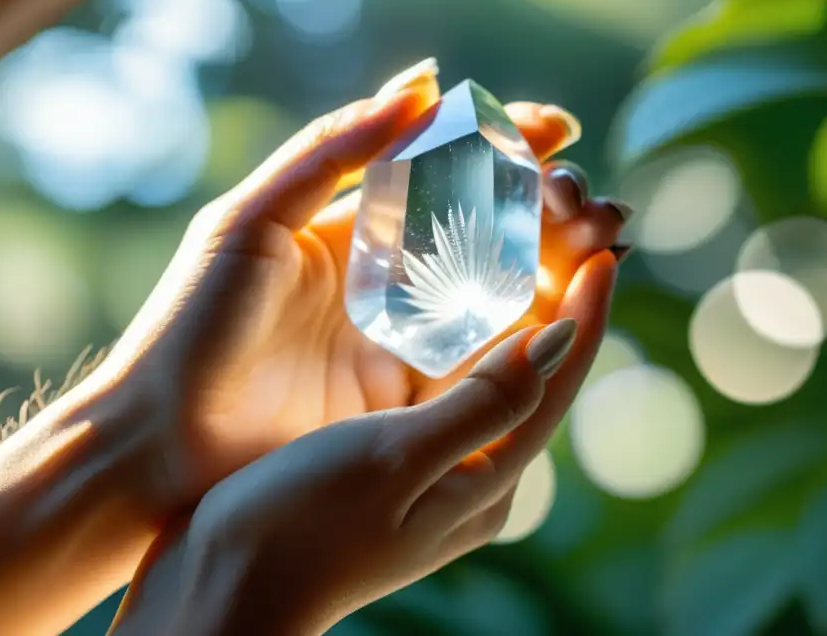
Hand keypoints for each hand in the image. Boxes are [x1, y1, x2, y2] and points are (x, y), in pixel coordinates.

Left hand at [108, 59, 630, 517]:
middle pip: (490, 224)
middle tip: (586, 196)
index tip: (559, 127)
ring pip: (502, 283)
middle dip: (550, 201)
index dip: (507, 141)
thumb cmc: (194, 325)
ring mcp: (408, 333)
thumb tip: (426, 79)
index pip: (448, 166)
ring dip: (559, 255)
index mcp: (356, 222)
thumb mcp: (252, 219)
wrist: (163, 444)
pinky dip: (535, 324)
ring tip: (602, 234)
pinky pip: (488, 353)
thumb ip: (335, 147)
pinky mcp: (417, 393)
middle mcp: (391, 274)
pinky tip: (571, 298)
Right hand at [113, 253, 616, 634]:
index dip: (585, 310)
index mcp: (487, 476)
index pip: (557, 379)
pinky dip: (459, 331)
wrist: (223, 592)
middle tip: (563, 233)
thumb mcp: (394, 458)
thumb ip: (483, 402)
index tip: (603, 247)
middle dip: (556, 300)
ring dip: (512, 308)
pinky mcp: (399, 456)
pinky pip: (447, 379)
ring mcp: (438, 465)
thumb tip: (561, 336)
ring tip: (517, 246)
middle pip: (534, 371)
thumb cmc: (299, 527)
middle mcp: (475, 472)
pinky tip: (445, 296)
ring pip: (492, 371)